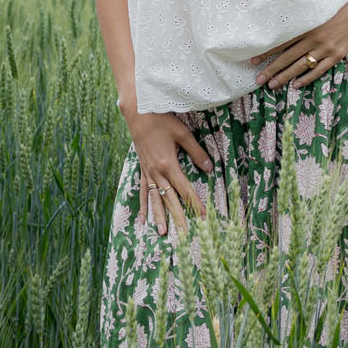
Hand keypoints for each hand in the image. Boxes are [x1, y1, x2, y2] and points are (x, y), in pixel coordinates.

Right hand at [123, 107, 213, 236]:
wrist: (138, 112)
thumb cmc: (161, 120)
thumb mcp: (183, 133)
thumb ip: (196, 152)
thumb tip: (209, 169)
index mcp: (169, 164)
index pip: (185, 189)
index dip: (195, 204)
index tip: (204, 217)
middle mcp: (157, 172)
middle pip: (170, 199)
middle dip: (179, 218)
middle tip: (187, 235)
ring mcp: (148, 172)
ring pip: (155, 199)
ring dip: (160, 216)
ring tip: (163, 232)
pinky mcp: (142, 170)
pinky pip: (143, 191)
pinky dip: (143, 205)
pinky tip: (142, 219)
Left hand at [250, 0, 347, 90]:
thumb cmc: (336, 7)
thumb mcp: (316, 10)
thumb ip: (301, 20)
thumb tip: (281, 27)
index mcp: (307, 26)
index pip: (282, 42)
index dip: (267, 52)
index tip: (253, 61)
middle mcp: (314, 39)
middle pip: (288, 57)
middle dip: (272, 69)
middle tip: (258, 80)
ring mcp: (326, 49)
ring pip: (301, 66)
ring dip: (285, 76)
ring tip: (272, 84)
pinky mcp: (336, 55)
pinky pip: (319, 70)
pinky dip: (307, 78)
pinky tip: (295, 85)